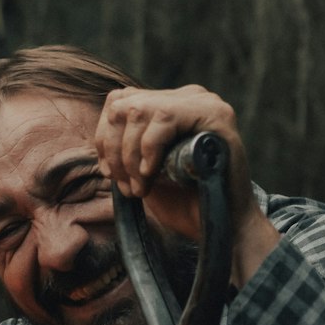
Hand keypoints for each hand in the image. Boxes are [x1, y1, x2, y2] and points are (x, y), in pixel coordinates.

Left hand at [94, 85, 279, 284]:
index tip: (109, 174)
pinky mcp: (216, 115)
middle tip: (127, 187)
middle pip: (125, 104)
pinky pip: (165, 117)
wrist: (224, 227)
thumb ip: (128, 147)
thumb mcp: (147, 169)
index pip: (121, 101)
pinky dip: (149, 148)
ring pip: (140, 109)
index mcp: (173, 105)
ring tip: (141, 188)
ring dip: (130, 155)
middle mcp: (189, 97)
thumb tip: (100, 138)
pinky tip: (153, 173)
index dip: (105, 137)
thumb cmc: (187, 203)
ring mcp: (205, 102)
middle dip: (114, 149)